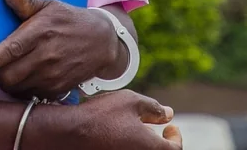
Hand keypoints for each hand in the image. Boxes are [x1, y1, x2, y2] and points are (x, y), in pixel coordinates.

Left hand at [0, 0, 121, 100]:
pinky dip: (22, 89)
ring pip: (18, 87)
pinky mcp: (59, 88)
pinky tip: (25, 77)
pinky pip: (31, 94)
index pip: (11, 50)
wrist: (103, 42)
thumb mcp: (50, 6)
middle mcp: (47, 55)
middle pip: (10, 75)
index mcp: (41, 32)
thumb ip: (26, 2)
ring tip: (7, 71)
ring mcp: (54, 74)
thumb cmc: (70, 21)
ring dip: (7, 82)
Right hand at [36, 90, 181, 149]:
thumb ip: (154, 108)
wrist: (71, 132)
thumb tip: (168, 114)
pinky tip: (123, 135)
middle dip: (161, 142)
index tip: (170, 127)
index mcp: (151, 148)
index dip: (176, 137)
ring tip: (138, 129)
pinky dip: (132, 146)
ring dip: (146, 144)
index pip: (175, 149)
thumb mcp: (132, 102)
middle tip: (158, 129)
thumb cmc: (101, 116)